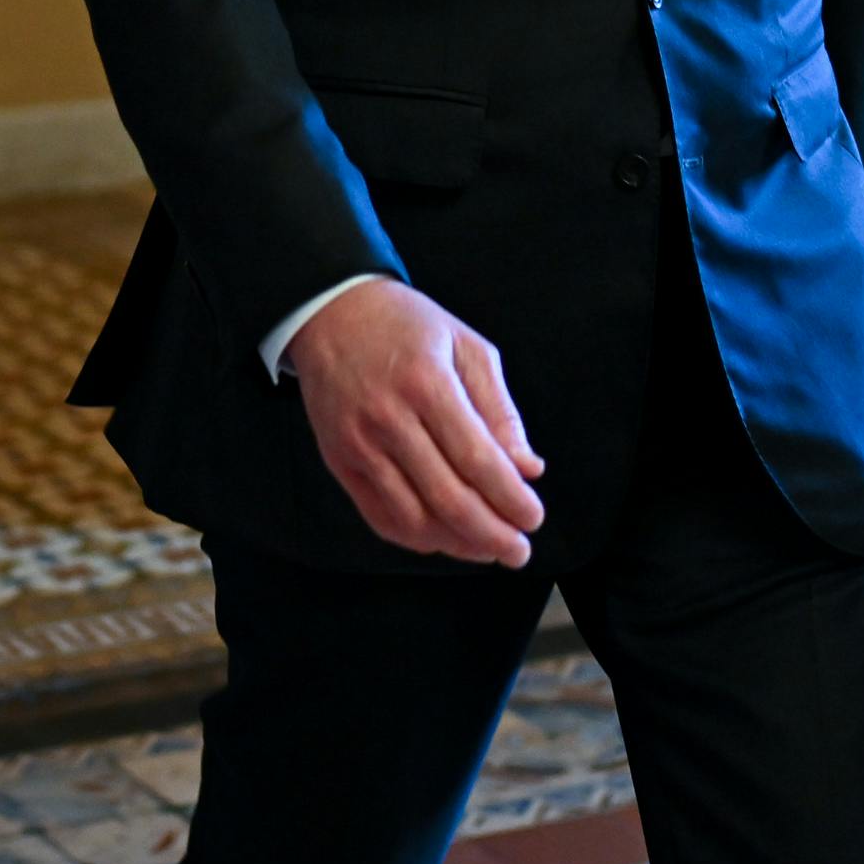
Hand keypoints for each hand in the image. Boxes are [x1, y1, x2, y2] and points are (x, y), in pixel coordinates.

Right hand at [283, 281, 546, 564]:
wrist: (329, 312)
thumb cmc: (405, 325)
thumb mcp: (466, 346)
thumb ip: (500, 410)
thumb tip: (527, 468)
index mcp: (428, 384)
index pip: (478, 460)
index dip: (511, 499)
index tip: (533, 518)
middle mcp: (389, 419)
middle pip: (448, 498)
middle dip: (492, 534)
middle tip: (518, 551)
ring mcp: (358, 444)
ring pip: (413, 517)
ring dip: (457, 544)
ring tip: (487, 549)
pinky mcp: (339, 460)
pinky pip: (380, 516)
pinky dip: (415, 538)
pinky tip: (443, 539)